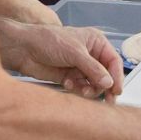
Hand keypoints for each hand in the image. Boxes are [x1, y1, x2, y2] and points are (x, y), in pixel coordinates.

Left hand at [0, 21, 122, 97]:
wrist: (24, 49)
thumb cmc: (47, 40)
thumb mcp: (74, 52)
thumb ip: (93, 68)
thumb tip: (109, 83)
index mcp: (95, 42)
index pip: (113, 61)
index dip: (117, 76)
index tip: (116, 90)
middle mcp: (90, 55)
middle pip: (106, 75)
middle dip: (103, 86)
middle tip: (106, 99)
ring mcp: (80, 67)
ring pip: (94, 84)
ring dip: (89, 89)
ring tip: (81, 89)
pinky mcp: (70, 78)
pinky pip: (81, 88)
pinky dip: (77, 89)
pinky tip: (67, 83)